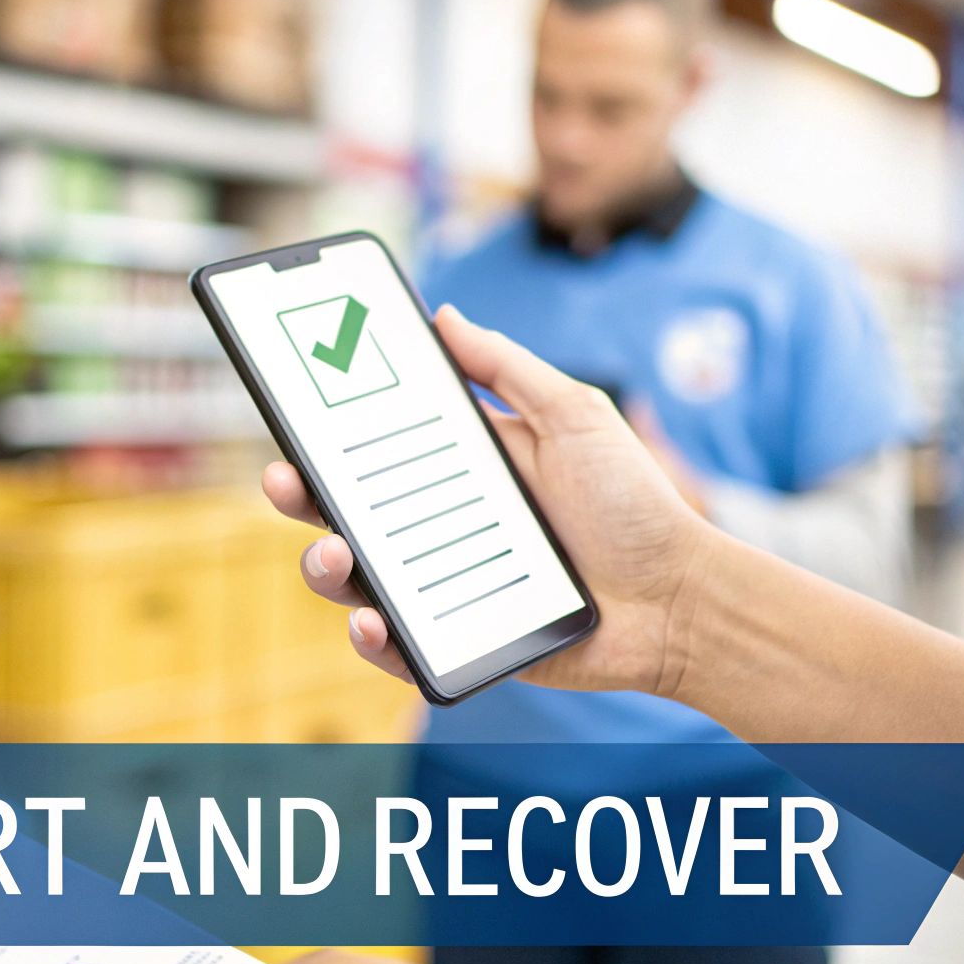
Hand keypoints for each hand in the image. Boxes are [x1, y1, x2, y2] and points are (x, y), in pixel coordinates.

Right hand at [263, 303, 711, 697]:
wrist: (680, 598)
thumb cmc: (634, 504)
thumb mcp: (574, 414)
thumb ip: (506, 367)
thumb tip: (442, 315)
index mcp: (461, 468)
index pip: (375, 446)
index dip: (327, 431)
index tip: (291, 406)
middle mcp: (441, 526)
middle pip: (347, 511)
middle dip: (300, 495)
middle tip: (283, 478)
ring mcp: (445, 588)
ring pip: (358, 581)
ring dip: (326, 568)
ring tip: (333, 553)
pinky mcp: (461, 646)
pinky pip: (400, 649)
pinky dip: (375, 641)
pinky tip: (371, 621)